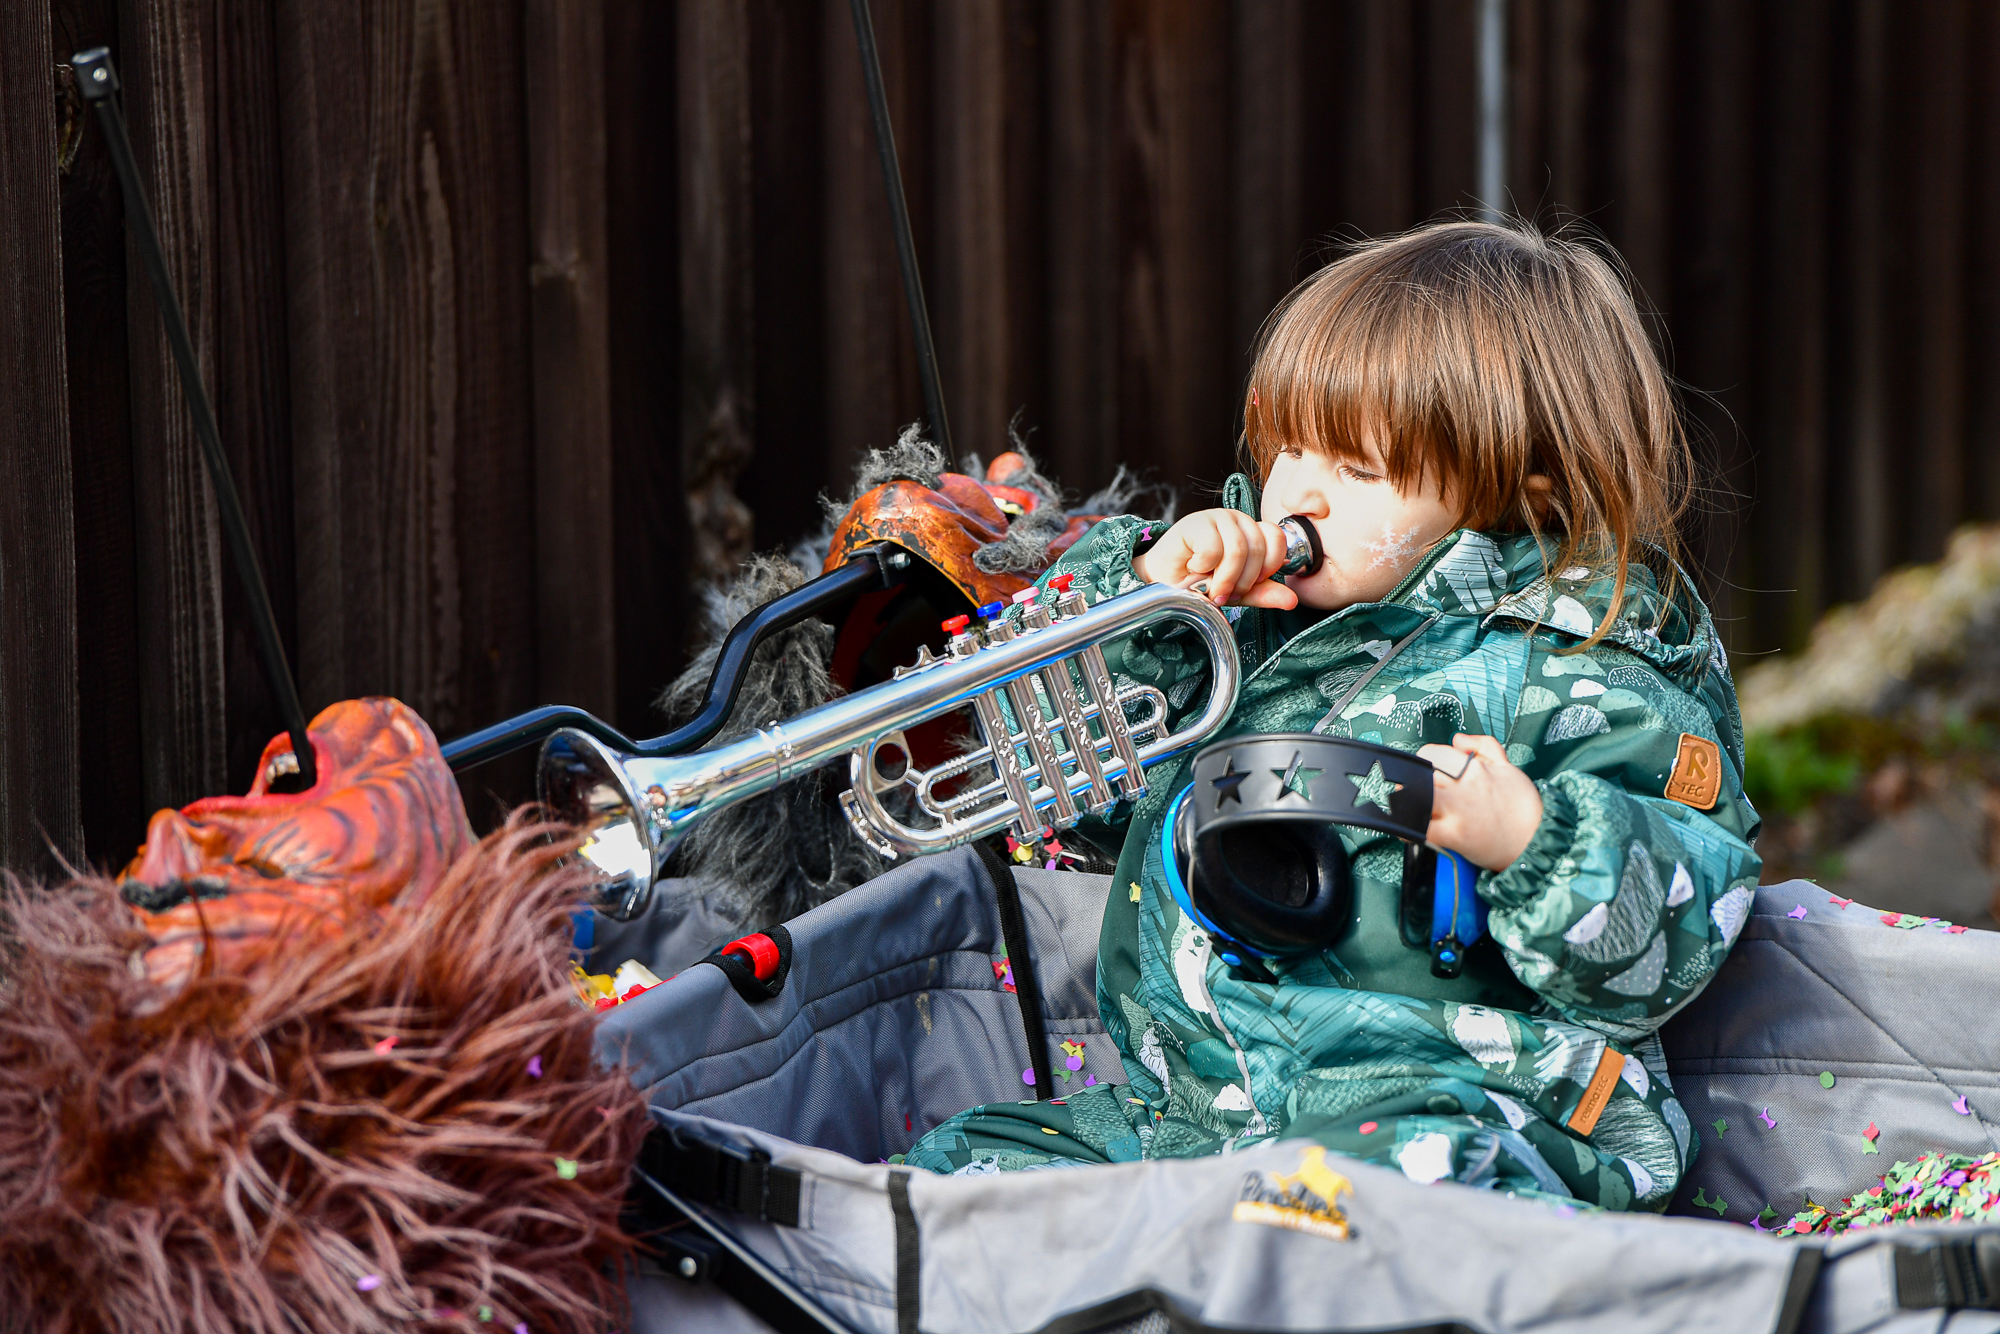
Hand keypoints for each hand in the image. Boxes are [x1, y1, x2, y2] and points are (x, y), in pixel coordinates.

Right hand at [1130, 508, 1297, 608]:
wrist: (1163, 584)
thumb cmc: (1200, 584)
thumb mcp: (1237, 592)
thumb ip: (1263, 593)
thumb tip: (1292, 601)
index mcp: (1253, 532)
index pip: (1277, 539)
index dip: (1266, 568)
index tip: (1249, 584)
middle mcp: (1238, 520)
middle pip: (1258, 548)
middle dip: (1242, 580)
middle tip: (1225, 591)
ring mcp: (1216, 518)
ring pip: (1237, 549)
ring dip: (1223, 577)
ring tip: (1210, 585)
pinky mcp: (1195, 522)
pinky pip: (1212, 549)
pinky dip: (1202, 567)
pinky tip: (1193, 566)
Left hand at [1416, 734, 1543, 872]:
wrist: (1539, 842)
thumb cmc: (1523, 809)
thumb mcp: (1509, 768)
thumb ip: (1484, 747)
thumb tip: (1458, 738)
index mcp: (1476, 768)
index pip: (1433, 754)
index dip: (1425, 764)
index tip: (1427, 774)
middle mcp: (1464, 786)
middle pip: (1421, 772)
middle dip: (1414, 781)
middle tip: (1417, 793)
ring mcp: (1458, 810)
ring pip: (1417, 793)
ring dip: (1408, 799)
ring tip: (1414, 808)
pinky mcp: (1454, 835)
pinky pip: (1420, 827)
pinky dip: (1409, 828)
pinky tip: (1412, 830)